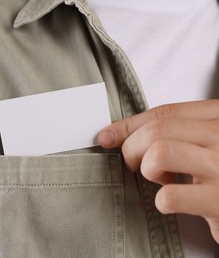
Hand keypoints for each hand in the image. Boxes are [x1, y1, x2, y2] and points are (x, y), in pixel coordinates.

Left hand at [97, 100, 218, 242]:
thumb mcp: (206, 141)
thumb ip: (174, 130)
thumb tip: (116, 131)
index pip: (165, 112)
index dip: (129, 124)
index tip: (108, 135)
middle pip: (156, 130)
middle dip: (131, 148)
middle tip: (133, 164)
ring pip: (159, 153)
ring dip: (149, 170)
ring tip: (162, 179)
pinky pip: (170, 195)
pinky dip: (161, 201)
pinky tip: (172, 201)